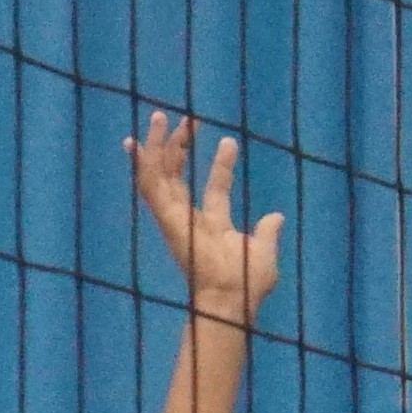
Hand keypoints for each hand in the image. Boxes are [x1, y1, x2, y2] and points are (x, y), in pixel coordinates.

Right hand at [129, 110, 284, 330]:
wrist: (233, 296)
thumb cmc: (249, 282)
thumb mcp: (264, 250)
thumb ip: (267, 233)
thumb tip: (277, 217)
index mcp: (213, 226)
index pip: (215, 189)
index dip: (221, 166)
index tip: (229, 141)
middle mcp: (190, 219)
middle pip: (179, 176)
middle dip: (180, 147)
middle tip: (188, 118)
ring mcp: (175, 218)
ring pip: (160, 175)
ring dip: (159, 146)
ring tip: (162, 116)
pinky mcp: (165, 219)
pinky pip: (148, 187)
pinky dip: (140, 166)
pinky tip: (135, 144)